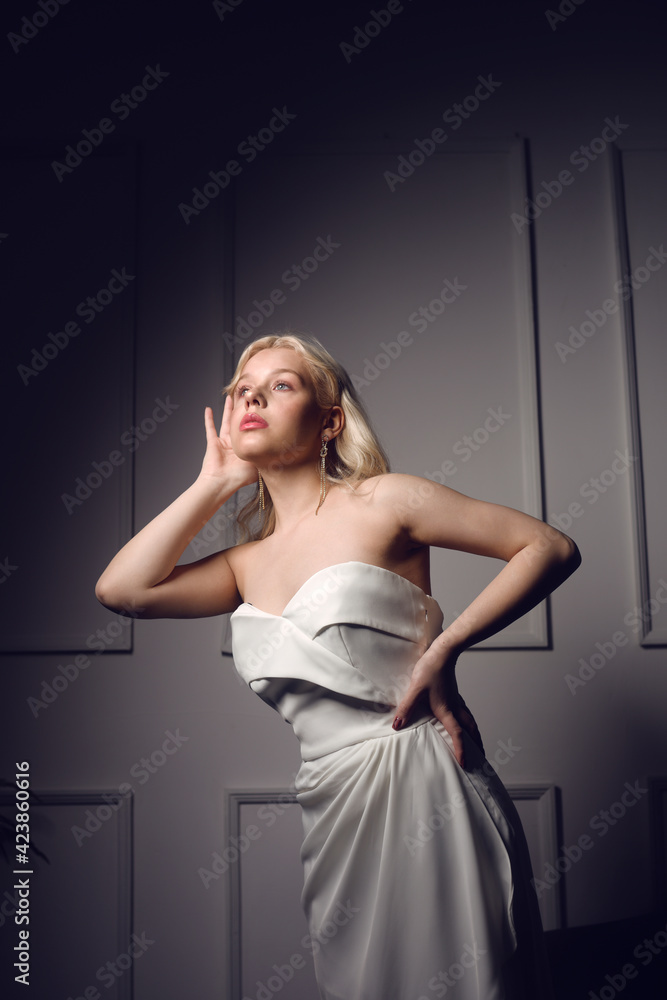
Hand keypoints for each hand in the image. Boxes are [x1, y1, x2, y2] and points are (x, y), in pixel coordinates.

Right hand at [199, 397, 257, 489]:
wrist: (222, 483)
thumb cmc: (240, 477)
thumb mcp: (258, 464)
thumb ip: (265, 455)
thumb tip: (280, 448)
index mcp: (245, 450)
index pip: (252, 432)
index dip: (256, 422)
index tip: (262, 410)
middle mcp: (234, 445)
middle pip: (239, 423)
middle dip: (242, 411)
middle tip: (246, 398)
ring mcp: (223, 443)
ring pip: (226, 422)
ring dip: (228, 410)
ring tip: (230, 398)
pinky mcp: (213, 443)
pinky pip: (210, 428)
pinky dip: (208, 419)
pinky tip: (208, 409)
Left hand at [392, 643, 483, 768]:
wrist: (442, 652)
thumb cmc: (430, 669)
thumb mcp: (415, 689)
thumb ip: (407, 708)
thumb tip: (397, 726)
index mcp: (447, 710)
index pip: (457, 734)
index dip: (461, 750)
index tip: (465, 764)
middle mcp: (455, 707)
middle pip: (471, 729)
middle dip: (476, 744)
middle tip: (482, 757)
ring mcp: (456, 700)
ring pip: (469, 720)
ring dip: (474, 732)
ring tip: (476, 741)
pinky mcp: (453, 693)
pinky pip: (464, 712)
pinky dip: (467, 721)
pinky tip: (461, 719)